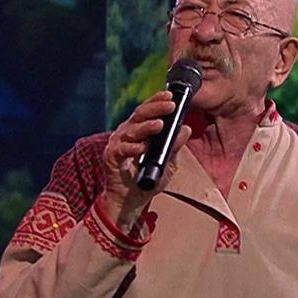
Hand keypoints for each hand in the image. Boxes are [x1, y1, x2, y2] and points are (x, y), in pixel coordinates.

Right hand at [99, 90, 192, 229]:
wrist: (130, 200)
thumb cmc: (147, 180)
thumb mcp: (167, 163)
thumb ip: (175, 147)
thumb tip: (186, 129)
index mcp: (139, 130)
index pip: (148, 111)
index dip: (157, 101)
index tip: (171, 96)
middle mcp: (127, 133)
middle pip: (140, 114)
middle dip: (155, 108)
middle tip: (169, 105)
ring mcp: (118, 144)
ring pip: (132, 129)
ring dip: (146, 127)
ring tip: (160, 125)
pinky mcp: (111, 157)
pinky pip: (121, 149)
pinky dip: (132, 147)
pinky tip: (142, 148)